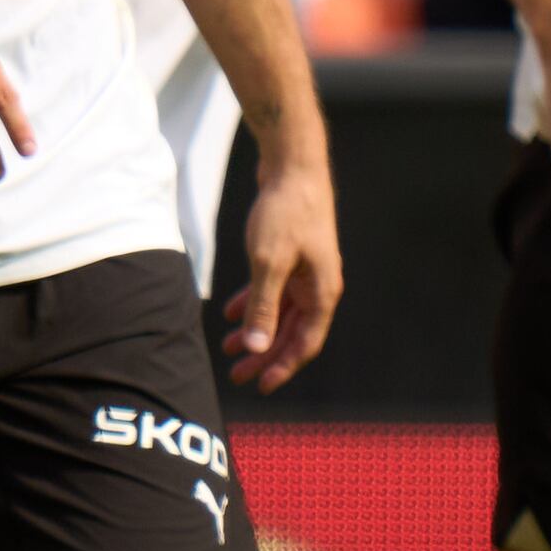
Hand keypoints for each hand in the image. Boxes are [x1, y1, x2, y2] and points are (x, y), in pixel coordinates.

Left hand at [225, 155, 339, 389]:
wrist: (293, 166)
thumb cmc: (285, 212)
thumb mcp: (269, 264)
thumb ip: (263, 308)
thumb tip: (258, 348)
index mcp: (322, 292)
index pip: (304, 343)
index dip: (282, 367)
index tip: (259, 385)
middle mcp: (317, 285)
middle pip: (291, 332)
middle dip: (264, 354)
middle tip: (236, 374)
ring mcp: (305, 270)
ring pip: (279, 312)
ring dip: (256, 330)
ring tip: (229, 347)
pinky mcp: (290, 256)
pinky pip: (272, 289)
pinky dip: (253, 303)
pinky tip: (229, 312)